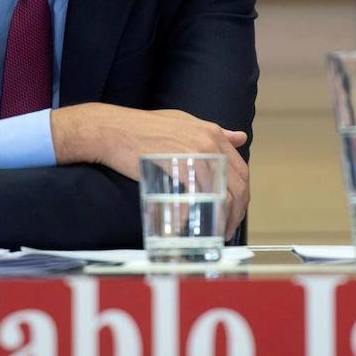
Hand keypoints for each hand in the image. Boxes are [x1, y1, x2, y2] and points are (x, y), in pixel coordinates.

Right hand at [50, 103, 249, 238]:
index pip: (241, 170)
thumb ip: (215, 132)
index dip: (242, 195)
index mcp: (213, 133)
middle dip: (237, 212)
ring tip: (214, 233)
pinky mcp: (179, 166)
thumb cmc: (144, 127)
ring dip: (221, 219)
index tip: (235, 211)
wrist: (113, 130)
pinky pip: (196, 197)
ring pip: (221, 194)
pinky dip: (194, 216)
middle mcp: (210, 142)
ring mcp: (196, 154)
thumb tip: (241, 138)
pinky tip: (189, 227)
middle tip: (227, 229)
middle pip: (237, 185)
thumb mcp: (185, 122)